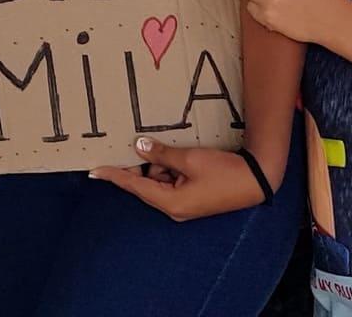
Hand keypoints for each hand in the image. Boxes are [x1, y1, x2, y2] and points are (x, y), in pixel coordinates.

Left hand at [90, 137, 268, 220]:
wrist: (257, 181)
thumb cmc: (224, 172)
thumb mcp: (189, 159)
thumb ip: (161, 154)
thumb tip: (139, 147)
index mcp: (170, 202)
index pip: (133, 185)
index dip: (113, 176)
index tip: (94, 171)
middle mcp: (173, 208)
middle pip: (145, 182)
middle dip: (145, 164)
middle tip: (140, 143)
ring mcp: (183, 205)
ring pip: (158, 180)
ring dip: (161, 164)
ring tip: (177, 152)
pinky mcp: (191, 198)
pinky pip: (171, 181)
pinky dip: (171, 168)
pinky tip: (180, 156)